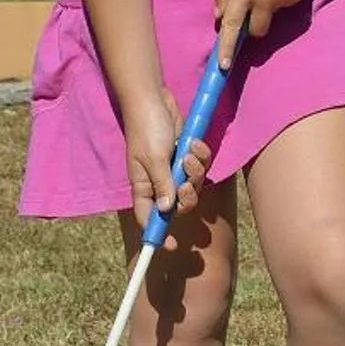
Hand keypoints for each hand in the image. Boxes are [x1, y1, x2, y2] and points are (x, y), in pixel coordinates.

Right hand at [119, 88, 211, 247]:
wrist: (155, 100)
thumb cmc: (147, 129)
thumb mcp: (153, 158)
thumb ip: (162, 184)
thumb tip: (167, 210)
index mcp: (143, 186)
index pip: (149, 218)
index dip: (159, 233)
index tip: (172, 245)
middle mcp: (159, 181)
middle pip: (179, 205)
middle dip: (188, 196)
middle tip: (187, 183)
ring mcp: (174, 169)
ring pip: (193, 185)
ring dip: (195, 171)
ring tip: (189, 154)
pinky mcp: (187, 156)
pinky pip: (201, 166)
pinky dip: (201, 156)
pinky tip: (194, 143)